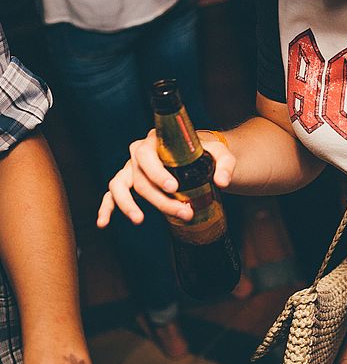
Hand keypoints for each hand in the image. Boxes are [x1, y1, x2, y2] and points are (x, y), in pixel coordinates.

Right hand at [96, 129, 235, 226]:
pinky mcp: (128, 183)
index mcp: (156, 140)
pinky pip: (111, 195)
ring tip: (139, 219)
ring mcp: (131, 169)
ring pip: (119, 186)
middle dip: (159, 199)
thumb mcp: (221, 155)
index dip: (157, 173)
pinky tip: (103, 223)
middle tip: (183, 212)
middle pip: (140, 178)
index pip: (148, 156)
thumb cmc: (207, 154)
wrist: (200, 158)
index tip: (174, 188)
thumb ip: (225, 165)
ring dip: (127, 204)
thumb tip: (222, 182)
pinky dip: (106, 208)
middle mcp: (139, 153)